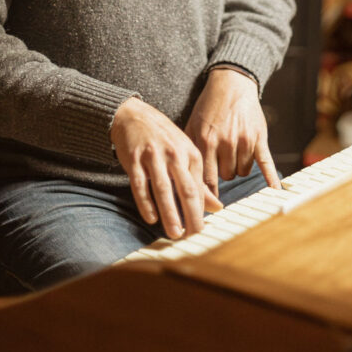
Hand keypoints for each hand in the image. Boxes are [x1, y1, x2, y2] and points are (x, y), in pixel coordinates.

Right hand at [110, 96, 221, 238]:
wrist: (134, 115)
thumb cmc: (163, 138)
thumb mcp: (185, 153)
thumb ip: (199, 182)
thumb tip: (217, 208)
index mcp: (190, 153)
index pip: (199, 188)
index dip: (200, 212)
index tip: (199, 231)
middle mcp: (174, 154)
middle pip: (186, 190)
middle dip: (191, 216)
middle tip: (192, 237)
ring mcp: (153, 156)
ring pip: (163, 189)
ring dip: (170, 214)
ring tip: (174, 234)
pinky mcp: (134, 159)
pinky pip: (140, 185)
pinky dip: (146, 203)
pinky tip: (151, 219)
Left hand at [184, 67, 279, 195]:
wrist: (231, 84)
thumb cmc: (208, 108)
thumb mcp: (192, 125)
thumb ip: (188, 150)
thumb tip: (181, 178)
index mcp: (204, 141)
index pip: (205, 180)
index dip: (206, 194)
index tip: (205, 206)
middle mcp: (224, 143)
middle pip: (225, 177)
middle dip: (222, 173)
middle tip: (220, 158)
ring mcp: (243, 141)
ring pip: (242, 172)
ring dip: (238, 167)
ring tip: (233, 149)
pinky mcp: (258, 138)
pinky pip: (265, 164)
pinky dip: (270, 179)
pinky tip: (275, 192)